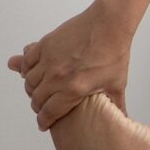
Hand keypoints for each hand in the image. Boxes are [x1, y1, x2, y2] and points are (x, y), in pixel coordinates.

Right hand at [7, 0, 133, 130]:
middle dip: (39, 107)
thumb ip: (117, 105)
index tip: (44, 125)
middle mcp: (57, 76)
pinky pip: (26, 62)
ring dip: (32, 90)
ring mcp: (49, 60)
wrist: (109, 24)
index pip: (50, 112)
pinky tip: (31, 72)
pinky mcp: (45, 45)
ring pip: (29, 82)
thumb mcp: (117, 84)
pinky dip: (25, 69)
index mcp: (74, 89)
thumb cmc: (114, 53)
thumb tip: (124, 120)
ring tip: (39, 92)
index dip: (44, 121)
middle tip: (43, 109)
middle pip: (37, 99)